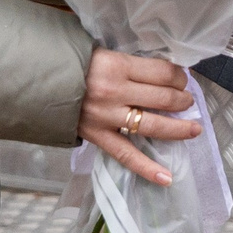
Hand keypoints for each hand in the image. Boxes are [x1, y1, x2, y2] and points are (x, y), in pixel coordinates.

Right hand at [81, 49, 200, 185]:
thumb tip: (167, 74)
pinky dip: (147, 168)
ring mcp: (107, 117)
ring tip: (193, 129)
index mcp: (118, 66)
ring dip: (178, 128)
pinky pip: (126, 155)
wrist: (39, 82)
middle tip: (188, 101)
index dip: (179, 77)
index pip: (162, 72)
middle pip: (162, 98)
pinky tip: (167, 178)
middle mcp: (115, 92)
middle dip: (182, 100)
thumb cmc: (77, 65)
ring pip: (152, 126)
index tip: (183, 80)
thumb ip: (133, 65)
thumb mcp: (105, 54)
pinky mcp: (98, 137)